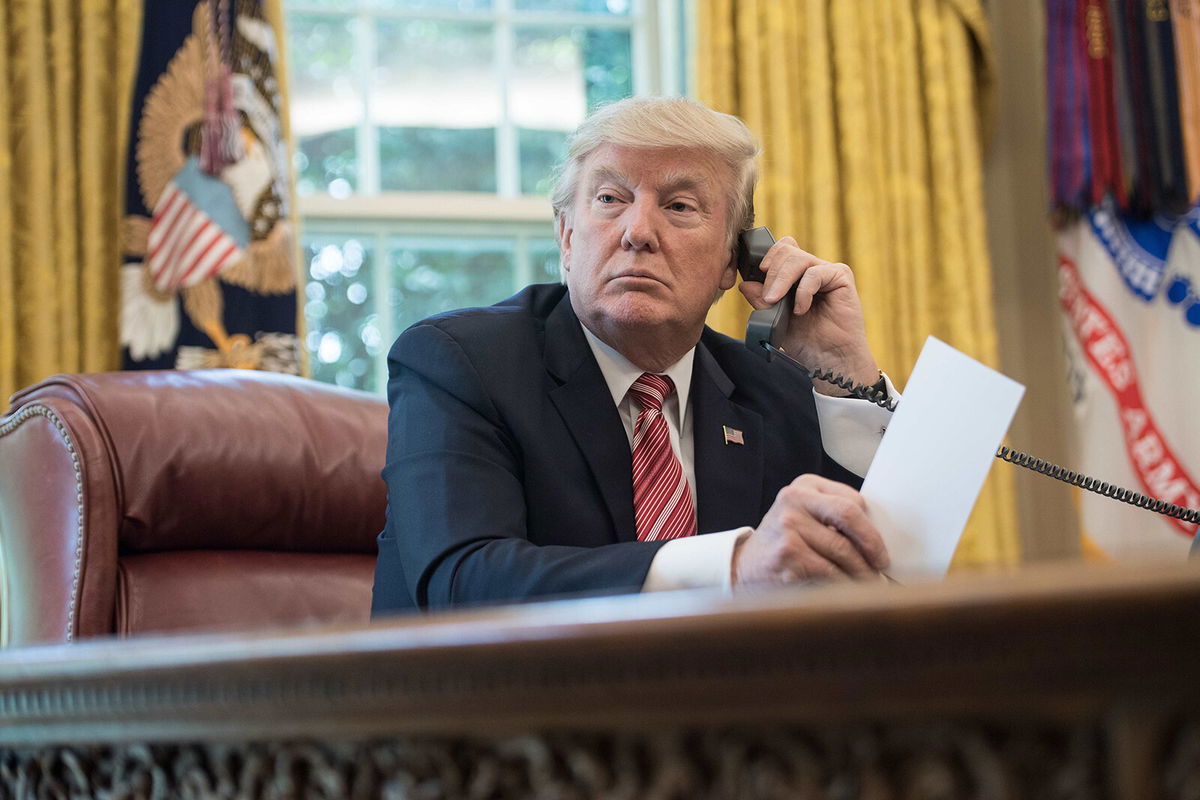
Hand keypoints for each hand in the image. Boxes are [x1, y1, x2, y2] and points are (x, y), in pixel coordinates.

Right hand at [733, 474, 888, 585]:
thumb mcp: (803, 514)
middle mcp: (793, 502)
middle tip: (882, 562)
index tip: (879, 544)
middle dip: (873, 544)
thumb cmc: (783, 541)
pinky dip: (846, 583)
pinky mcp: (788, 556)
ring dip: (863, 570)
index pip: (851, 500)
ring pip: (843, 550)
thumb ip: (833, 514)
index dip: (870, 525)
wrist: (745, 566)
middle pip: (849, 516)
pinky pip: (830, 572)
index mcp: (803, 487)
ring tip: (871, 580)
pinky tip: (850, 588)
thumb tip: (878, 535)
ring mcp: (788, 528)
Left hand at [738, 236, 877, 394]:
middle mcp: (812, 268)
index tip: (756, 274)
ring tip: (776, 301)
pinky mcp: (841, 278)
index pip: (781, 249)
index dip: (767, 256)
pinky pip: (815, 273)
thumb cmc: (805, 341)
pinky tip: (800, 309)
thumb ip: (761, 301)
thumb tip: (745, 284)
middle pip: (786, 251)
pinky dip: (803, 291)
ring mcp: (827, 271)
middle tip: (767, 297)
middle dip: (771, 273)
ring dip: (782, 280)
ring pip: (798, 258)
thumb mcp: (775, 320)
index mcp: (796, 275)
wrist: (829, 360)